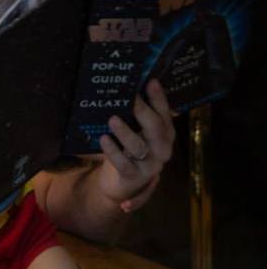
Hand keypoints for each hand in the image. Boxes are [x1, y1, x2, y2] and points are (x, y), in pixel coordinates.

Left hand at [98, 79, 174, 212]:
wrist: (121, 187)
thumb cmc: (128, 152)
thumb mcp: (135, 133)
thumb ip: (135, 116)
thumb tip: (125, 88)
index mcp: (165, 135)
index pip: (165, 114)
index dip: (159, 98)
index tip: (151, 81)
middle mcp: (162, 150)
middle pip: (156, 129)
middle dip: (143, 112)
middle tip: (130, 99)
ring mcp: (150, 166)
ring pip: (139, 147)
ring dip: (126, 132)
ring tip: (112, 119)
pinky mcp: (134, 178)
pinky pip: (124, 164)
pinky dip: (113, 151)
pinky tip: (103, 139)